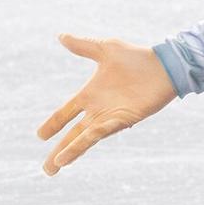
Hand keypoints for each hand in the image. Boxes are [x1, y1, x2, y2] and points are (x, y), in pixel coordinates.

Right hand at [37, 33, 177, 175]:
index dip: (54, 123)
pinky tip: (69, 156)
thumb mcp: (105, 49)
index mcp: (91, 93)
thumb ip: (83, 46)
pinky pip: (97, 134)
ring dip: (68, 153)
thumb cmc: (138, 57)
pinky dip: (82, 144)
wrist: (163, 65)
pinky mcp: (121, 120)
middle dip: (58, 150)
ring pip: (83, 138)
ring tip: (53, 168)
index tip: (40, 135)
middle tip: (47, 169)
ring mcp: (109, 116)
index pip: (66, 112)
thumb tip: (61, 35)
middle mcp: (98, 108)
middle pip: (73, 133)